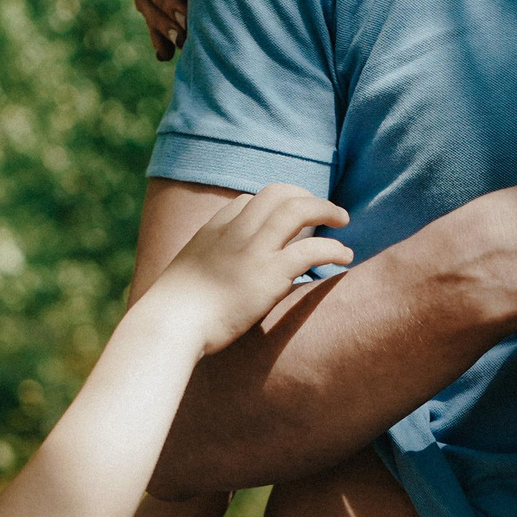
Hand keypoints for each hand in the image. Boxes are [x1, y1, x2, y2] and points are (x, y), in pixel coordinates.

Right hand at [139, 182, 351, 354]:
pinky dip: (333, 248)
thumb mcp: (187, 273)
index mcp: (213, 229)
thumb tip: (223, 277)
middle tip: (323, 210)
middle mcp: (236, 231)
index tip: (287, 220)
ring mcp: (254, 249)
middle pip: (277, 193)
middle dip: (304, 195)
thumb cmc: (176, 310)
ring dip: (326, 209)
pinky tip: (345, 255)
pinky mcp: (270, 274)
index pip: (248, 200)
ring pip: (298, 210)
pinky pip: (311, 249)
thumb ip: (208, 265)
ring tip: (343, 220)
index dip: (272, 205)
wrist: (171, 323)